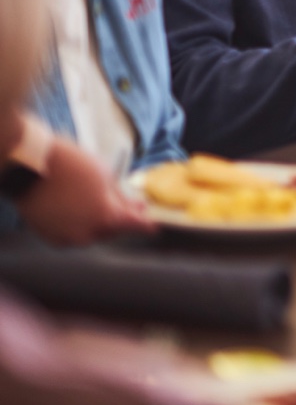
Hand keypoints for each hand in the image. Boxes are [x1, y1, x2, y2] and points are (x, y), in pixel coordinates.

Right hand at [15, 138, 154, 245]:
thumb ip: (122, 199)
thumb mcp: (105, 177)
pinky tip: (81, 209)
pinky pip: (74, 234)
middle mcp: (87, 234)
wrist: (31, 168)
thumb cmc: (72, 166)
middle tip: (131, 206)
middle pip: (113, 231)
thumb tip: (136, 209)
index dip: (145, 226)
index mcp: (105, 217)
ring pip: (93, 234)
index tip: (154, 227)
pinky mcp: (51, 238)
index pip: (134, 226)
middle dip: (122, 219)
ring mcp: (67, 238)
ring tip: (100, 202)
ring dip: (100, 222)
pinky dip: (81, 225)